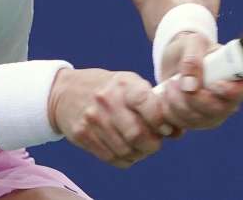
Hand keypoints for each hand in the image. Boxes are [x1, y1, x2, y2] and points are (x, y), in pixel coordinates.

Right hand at [48, 68, 171, 168]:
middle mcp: (107, 101)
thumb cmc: (108, 88)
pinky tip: (127, 150)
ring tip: (140, 146)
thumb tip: (177, 131)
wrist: (66, 92)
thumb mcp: (129, 84)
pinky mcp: (82, 135)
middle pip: (137, 135)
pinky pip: (111, 158)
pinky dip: (125, 159)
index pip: (148, 105)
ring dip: (139, 153)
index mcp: (123, 85)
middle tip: (154, 142)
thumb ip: (154, 104)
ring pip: (125, 150)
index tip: (165, 127)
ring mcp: (92, 119)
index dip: (161, 121)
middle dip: (152, 144)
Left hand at [156, 32, 242, 130]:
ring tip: (169, 85)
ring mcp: (214, 114)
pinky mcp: (196, 123)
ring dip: (176, 103)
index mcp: (238, 75)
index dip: (235, 90)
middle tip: (176, 82)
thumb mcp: (192, 42)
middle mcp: (231, 99)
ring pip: (198, 120)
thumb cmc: (190, 48)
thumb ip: (193, 59)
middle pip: (219, 110)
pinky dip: (168, 113)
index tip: (214, 84)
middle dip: (193, 98)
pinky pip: (182, 126)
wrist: (174, 59)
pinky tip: (165, 98)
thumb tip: (190, 86)